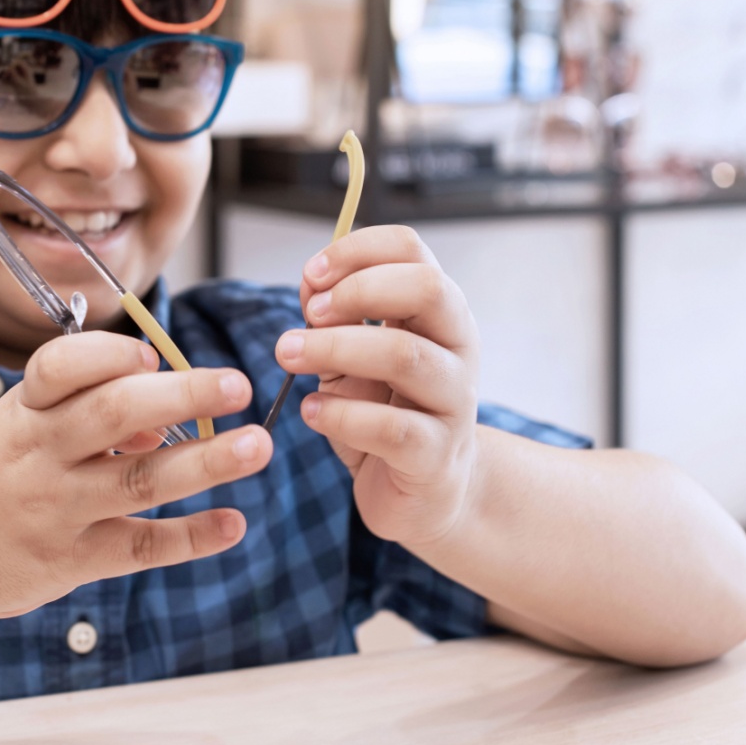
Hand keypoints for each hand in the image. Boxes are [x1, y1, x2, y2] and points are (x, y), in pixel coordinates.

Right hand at [0, 331, 270, 619]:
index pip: (59, 367)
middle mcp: (38, 455)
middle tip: (237, 383)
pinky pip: (137, 548)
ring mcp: (54, 510)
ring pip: (136, 481)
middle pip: (111, 415)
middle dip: (180, 396)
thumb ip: (88, 413)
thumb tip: (165, 418)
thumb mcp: (18, 427)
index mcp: (22, 411)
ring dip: (202, 462)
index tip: (152, 353)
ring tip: (255, 446)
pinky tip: (232, 523)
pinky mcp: (68, 562)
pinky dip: (189, 537)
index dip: (109, 355)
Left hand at [273, 225, 479, 547]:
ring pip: (404, 355)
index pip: (412, 251)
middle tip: (309, 314)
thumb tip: (310, 281)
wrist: (423, 493)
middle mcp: (457, 349)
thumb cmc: (386, 413)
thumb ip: (331, 319)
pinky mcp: (435, 456)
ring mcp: (453, 402)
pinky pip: (391, 427)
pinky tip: (312, 412)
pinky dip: (341, 415)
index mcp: (437, 313)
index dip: (357, 251)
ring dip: (334, 348)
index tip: (311, 275)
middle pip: (426, 289)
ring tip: (288, 357)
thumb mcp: (352, 357)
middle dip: (358, 291)